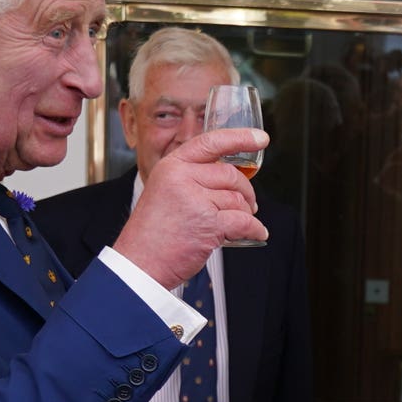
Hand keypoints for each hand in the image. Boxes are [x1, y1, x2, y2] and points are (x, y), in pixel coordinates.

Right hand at [110, 126, 266, 287]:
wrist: (140, 263)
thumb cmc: (153, 233)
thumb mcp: (164, 191)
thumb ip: (191, 178)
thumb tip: (230, 176)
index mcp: (172, 166)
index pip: (210, 142)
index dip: (240, 138)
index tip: (260, 138)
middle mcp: (182, 178)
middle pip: (230, 174)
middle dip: (245, 191)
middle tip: (247, 204)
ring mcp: (195, 200)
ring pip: (238, 199)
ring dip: (246, 213)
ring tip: (238, 223)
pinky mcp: (208, 224)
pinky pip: (244, 221)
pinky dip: (254, 229)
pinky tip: (256, 232)